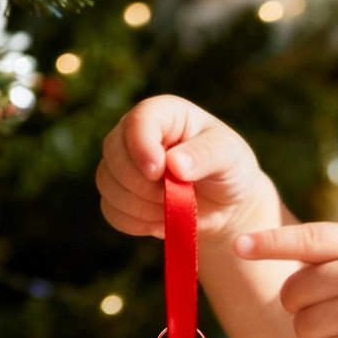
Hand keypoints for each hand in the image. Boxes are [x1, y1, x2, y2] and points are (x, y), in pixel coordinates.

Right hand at [97, 95, 277, 240]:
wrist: (225, 205)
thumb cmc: (230, 170)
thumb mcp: (230, 156)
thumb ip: (206, 155)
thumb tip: (174, 164)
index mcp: (164, 114)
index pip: (138, 121)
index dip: (142, 147)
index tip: (158, 171)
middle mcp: (136, 135)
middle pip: (113, 153)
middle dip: (143, 183)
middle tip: (178, 195)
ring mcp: (123, 164)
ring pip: (108, 184)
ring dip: (141, 206)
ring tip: (174, 207)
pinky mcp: (119, 195)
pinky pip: (110, 211)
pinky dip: (135, 222)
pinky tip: (160, 221)